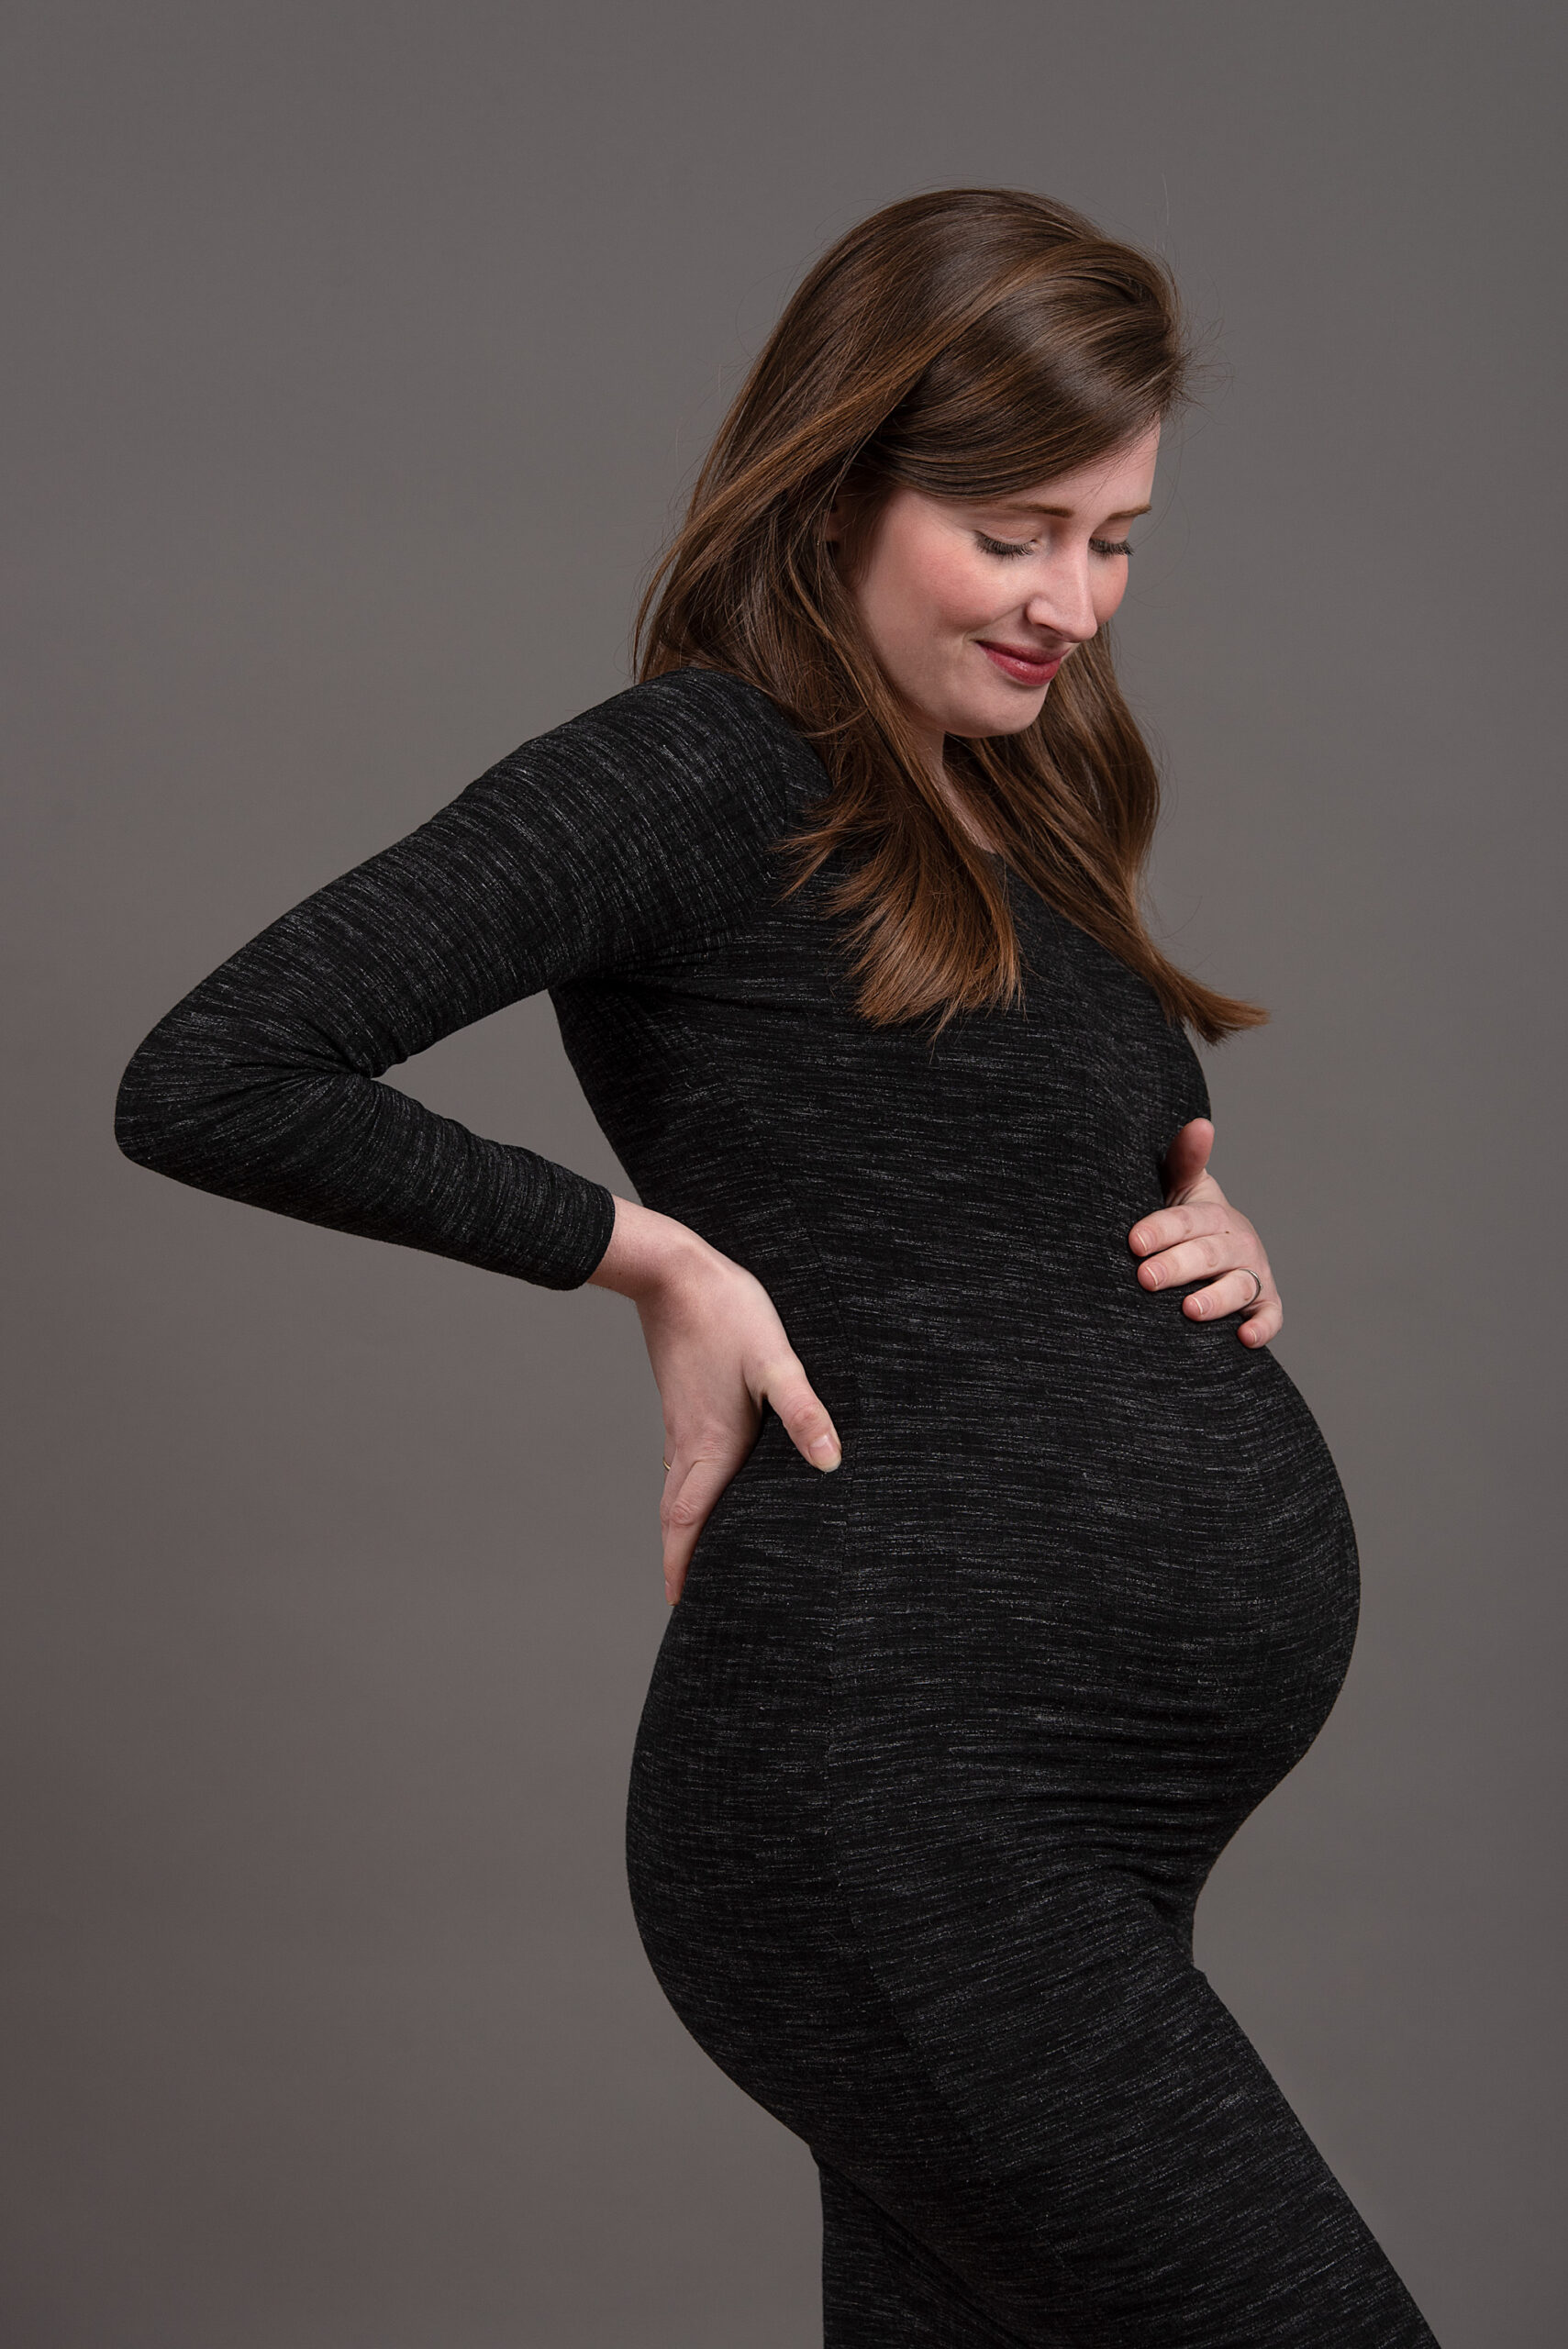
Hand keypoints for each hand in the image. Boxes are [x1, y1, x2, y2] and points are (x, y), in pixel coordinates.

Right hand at [588, 1197, 841, 1603]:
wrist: (673, 1271)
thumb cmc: (727, 1312)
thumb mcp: (775, 1360)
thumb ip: (804, 1412)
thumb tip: (831, 1465)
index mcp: (711, 1444)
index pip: (688, 1522)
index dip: (683, 1567)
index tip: (682, 1605)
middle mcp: (690, 1443)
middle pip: (677, 1517)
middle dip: (683, 1560)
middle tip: (691, 1599)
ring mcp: (682, 1425)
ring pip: (677, 1492)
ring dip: (685, 1529)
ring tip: (698, 1557)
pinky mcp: (684, 1405)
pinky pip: (682, 1466)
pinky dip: (689, 1495)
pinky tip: (709, 1489)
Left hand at [1127, 1118, 1280, 1347]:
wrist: (1211, 1256)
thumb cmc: (1187, 1222)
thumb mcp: (1182, 1188)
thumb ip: (1185, 1160)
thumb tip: (1200, 1125)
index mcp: (1215, 1215)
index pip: (1189, 1220)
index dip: (1162, 1229)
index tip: (1134, 1241)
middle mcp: (1239, 1244)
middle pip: (1209, 1255)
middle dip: (1177, 1266)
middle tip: (1145, 1278)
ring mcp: (1253, 1275)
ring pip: (1239, 1287)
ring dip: (1217, 1299)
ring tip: (1189, 1309)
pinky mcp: (1265, 1305)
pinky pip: (1270, 1317)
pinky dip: (1262, 1328)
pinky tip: (1244, 1338)